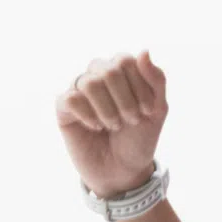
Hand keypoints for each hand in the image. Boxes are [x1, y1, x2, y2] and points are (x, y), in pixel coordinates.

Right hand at [56, 50, 167, 197]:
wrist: (123, 170)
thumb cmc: (139, 138)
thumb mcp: (157, 110)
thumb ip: (156, 79)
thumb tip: (144, 51)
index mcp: (120, 71)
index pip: (125, 60)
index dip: (138, 86)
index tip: (147, 111)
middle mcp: (98, 75)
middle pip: (108, 69)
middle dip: (124, 99)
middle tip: (130, 120)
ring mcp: (79, 91)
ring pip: (88, 82)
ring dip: (107, 108)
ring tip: (113, 125)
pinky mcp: (64, 109)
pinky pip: (70, 99)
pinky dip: (87, 114)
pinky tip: (95, 127)